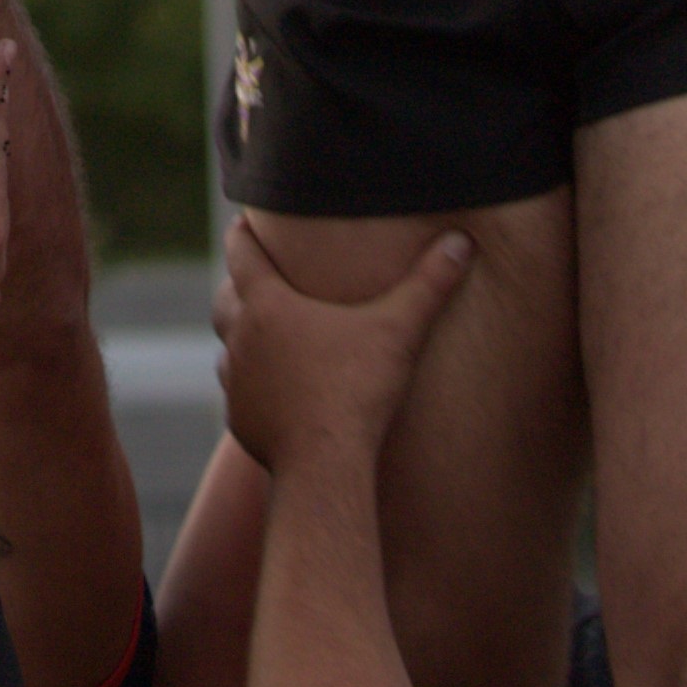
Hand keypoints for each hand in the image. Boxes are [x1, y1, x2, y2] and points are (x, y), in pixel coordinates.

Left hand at [215, 214, 469, 476]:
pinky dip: (250, 383)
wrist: (324, 466)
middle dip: (236, 283)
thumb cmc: (358, 391)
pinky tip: (271, 389)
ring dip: (240, 337)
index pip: (243, 254)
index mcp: (268, 305)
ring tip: (258, 332)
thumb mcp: (399, 331)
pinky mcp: (240, 419)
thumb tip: (462, 241)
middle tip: (250, 273)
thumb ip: (430, 283)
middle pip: (224, 298)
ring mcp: (236, 382)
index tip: (244, 221)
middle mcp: (242, 339)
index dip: (244, 234)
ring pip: (227, 347)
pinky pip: (238, 392)